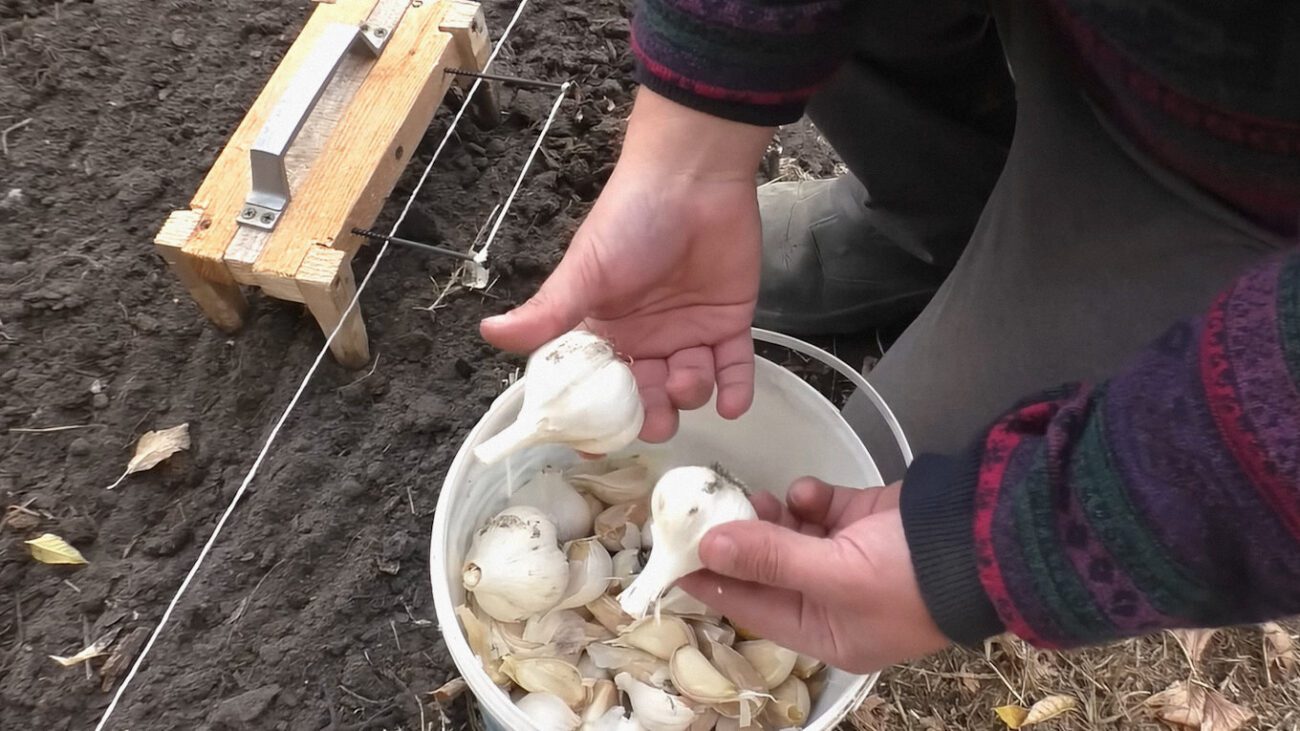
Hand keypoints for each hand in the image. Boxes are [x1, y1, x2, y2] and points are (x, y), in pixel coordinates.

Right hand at [480, 90, 774, 441]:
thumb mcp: (584, 270)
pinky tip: (733, 404)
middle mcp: (645, 338)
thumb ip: (548, 312)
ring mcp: (688, 332)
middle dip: (651, 415)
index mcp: (604, 330)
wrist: (693, 178)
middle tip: (654, 419)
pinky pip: (735, 367)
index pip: (597, 387)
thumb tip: (488, 334)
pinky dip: (736, 390)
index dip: (597, 417)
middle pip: (648, 397)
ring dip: (690, 394)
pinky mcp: (729, 322)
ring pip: (690, 386)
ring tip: (687, 377)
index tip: (596, 446)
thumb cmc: (631, 219)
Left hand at [677, 478, 951, 673]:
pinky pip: (818, 509)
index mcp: (825, 632)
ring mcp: (847, 556)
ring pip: (786, 533)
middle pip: (766, 567)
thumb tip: (708, 546)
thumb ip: (769, 558)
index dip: (712, 580)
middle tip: (707, 508)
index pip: (751, 608)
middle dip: (739, 539)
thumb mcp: (834, 574)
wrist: (987, 536)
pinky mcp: (861, 519)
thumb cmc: (910, 575)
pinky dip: (809, 497)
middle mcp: (831, 598)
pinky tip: (814, 493)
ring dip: (769, 515)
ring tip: (753, 497)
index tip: (671, 556)